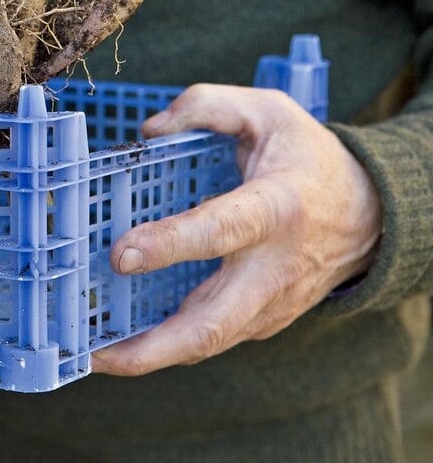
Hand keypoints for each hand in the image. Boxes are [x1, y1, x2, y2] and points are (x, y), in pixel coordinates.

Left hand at [89, 84, 381, 376]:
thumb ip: (207, 106)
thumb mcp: (268, 110)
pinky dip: (166, 346)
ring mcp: (269, 303)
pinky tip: (122, 342)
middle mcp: (273, 267)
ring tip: (92, 356)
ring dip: (150, 356)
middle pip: (212, 324)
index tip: (121, 255)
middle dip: (153, 347)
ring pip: (208, 342)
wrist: (371, 215)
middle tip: (97, 353)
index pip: (220, 232)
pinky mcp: (261, 321)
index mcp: (275, 208)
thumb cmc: (308, 158)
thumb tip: (149, 130)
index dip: (170, 245)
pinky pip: (210, 337)